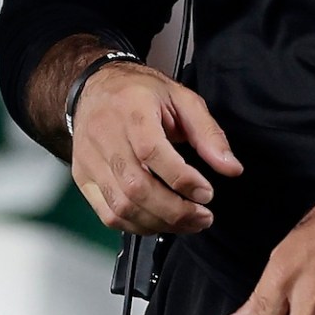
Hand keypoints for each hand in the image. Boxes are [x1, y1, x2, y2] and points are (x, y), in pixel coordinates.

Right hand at [69, 62, 242, 236]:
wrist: (95, 88)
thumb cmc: (138, 92)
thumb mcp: (182, 99)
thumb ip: (208, 133)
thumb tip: (230, 167)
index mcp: (131, 111)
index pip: (152, 153)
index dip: (182, 179)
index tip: (207, 193)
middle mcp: (105, 137)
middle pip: (136, 187)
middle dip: (175, 211)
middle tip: (202, 217)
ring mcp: (90, 161)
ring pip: (121, 207)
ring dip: (159, 223)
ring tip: (186, 223)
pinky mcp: (83, 178)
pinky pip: (108, 215)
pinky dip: (137, 226)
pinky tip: (159, 222)